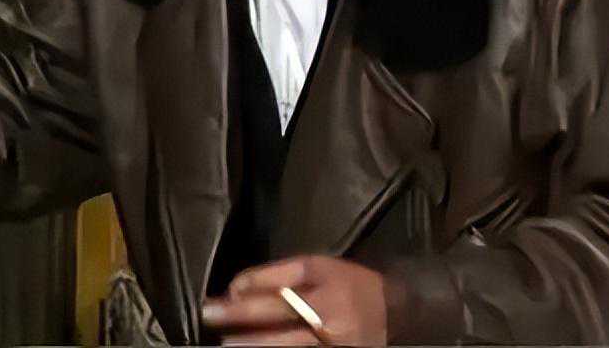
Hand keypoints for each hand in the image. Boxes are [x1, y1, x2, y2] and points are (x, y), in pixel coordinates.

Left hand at [201, 256, 386, 345]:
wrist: (397, 313)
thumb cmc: (350, 285)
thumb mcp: (320, 268)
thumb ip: (280, 275)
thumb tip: (237, 287)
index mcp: (326, 283)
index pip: (281, 287)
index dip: (248, 292)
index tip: (220, 298)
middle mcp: (330, 314)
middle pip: (280, 317)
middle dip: (242, 319)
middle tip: (210, 320)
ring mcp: (333, 343)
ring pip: (288, 345)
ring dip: (254, 345)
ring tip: (226, 345)